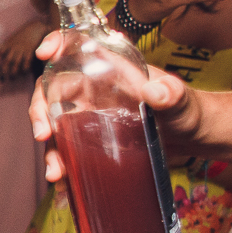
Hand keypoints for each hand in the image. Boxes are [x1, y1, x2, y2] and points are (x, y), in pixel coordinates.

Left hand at [0, 21, 47, 80]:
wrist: (36, 27)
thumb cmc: (23, 35)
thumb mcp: (11, 39)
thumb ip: (6, 48)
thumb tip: (0, 59)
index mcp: (7, 43)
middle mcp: (13, 47)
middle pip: (6, 62)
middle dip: (3, 72)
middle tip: (1, 80)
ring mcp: (22, 49)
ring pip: (15, 64)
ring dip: (13, 73)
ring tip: (12, 79)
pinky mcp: (31, 51)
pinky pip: (26, 62)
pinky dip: (24, 69)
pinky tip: (23, 73)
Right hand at [28, 31, 194, 181]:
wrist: (192, 138)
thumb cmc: (187, 110)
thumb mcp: (180, 99)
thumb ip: (172, 93)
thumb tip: (157, 92)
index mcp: (109, 71)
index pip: (76, 50)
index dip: (57, 45)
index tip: (44, 53)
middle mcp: (92, 92)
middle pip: (52, 92)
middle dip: (39, 112)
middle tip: (42, 135)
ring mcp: (89, 118)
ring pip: (56, 129)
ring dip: (50, 151)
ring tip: (57, 174)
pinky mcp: (91, 142)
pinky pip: (69, 152)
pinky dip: (64, 169)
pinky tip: (65, 186)